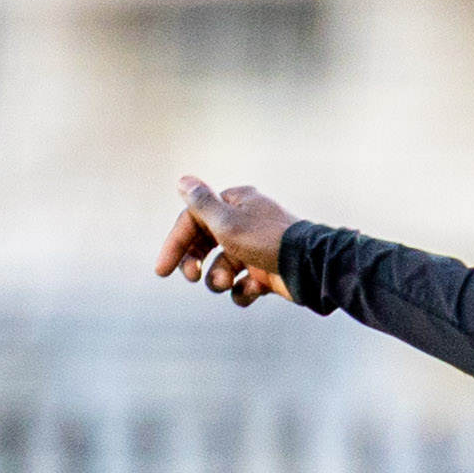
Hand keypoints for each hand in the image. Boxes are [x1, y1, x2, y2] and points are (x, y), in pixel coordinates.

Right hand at [158, 177, 299, 309]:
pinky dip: (242, 291)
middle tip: (191, 276)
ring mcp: (255, 249)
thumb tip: (183, 181)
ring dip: (219, 278)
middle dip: (194, 262)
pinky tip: (253, 290)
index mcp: (234, 204)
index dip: (175, 243)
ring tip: (227, 282)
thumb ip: (202, 204)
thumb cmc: (267, 240)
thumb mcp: (227, 221)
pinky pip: (242, 285)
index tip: (163, 270)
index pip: (193, 220)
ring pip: (221, 267)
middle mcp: (244, 223)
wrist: (310, 268)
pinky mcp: (266, 273)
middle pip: (204, 244)